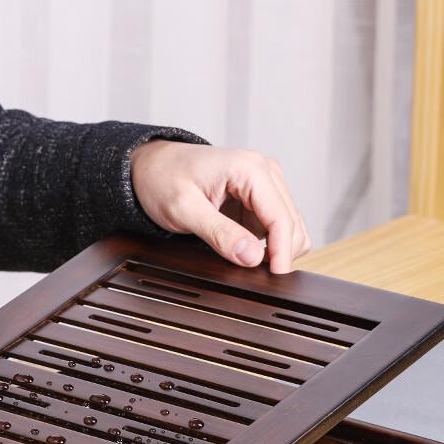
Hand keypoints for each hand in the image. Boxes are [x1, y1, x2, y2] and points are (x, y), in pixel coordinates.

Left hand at [131, 141, 310, 273]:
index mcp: (250, 169)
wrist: (151, 166)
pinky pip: (274, 226)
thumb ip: (219, 234)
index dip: (282, 253)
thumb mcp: (184, 210)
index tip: (275, 278)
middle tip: (255, 276)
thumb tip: (253, 257)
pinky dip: (266, 243)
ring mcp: (265, 184)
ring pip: (289, 226)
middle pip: (292, 224)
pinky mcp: (259, 197)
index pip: (281, 218)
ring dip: (274, 249)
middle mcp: (265, 172)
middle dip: (280, 252)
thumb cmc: (162, 180)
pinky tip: (243, 249)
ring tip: (243, 262)